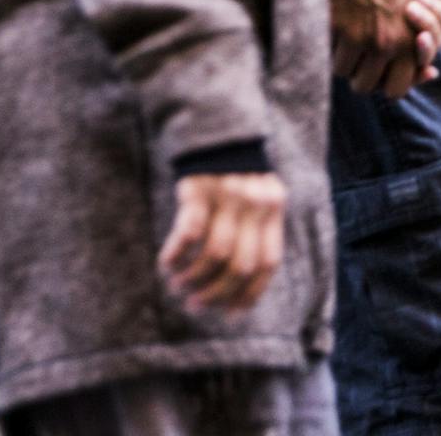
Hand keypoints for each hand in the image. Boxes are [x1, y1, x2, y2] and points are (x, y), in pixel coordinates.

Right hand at [158, 172, 286, 313]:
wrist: (214, 126)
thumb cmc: (234, 171)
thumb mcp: (257, 196)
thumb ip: (256, 230)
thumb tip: (238, 285)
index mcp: (274, 207)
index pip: (268, 262)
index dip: (250, 293)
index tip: (231, 313)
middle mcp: (255, 203)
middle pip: (241, 265)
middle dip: (217, 293)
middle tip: (196, 305)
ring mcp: (227, 196)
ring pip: (214, 254)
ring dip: (194, 278)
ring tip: (178, 286)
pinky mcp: (198, 189)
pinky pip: (189, 234)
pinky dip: (177, 255)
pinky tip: (167, 264)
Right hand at [325, 0, 440, 98]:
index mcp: (415, 34)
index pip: (408, 80)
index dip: (400, 81)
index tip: (390, 70)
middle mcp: (392, 43)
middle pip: (382, 89)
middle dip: (376, 81)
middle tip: (368, 65)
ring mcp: (365, 39)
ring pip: (355, 79)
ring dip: (353, 69)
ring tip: (350, 52)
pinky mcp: (340, 30)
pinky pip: (336, 62)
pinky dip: (335, 56)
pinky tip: (337, 41)